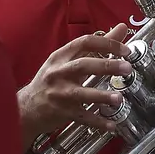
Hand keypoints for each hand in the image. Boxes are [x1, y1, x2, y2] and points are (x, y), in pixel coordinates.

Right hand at [19, 25, 132, 144]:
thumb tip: (121, 29)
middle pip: (83, 65)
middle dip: (107, 65)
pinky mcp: (62, 112)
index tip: (124, 50)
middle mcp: (58, 73)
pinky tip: (111, 125)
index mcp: (61, 57)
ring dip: (101, 96)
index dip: (106, 44)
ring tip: (119, 98)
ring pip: (81, 93)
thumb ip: (97, 46)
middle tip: (127, 68)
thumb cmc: (51, 81)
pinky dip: (97, 122)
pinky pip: (82, 117)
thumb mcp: (68, 60)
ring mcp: (59, 94)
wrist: (27, 107)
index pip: (84, 43)